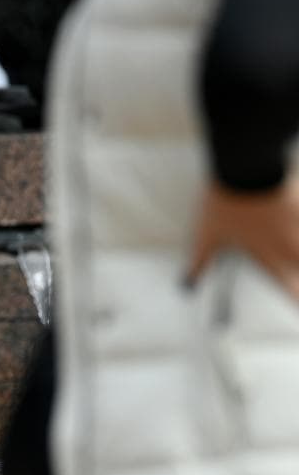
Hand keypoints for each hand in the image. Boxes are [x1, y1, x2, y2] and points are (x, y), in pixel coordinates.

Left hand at [188, 180, 298, 301]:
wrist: (245, 165)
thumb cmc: (226, 203)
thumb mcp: (207, 236)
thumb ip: (200, 262)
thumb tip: (186, 283)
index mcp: (268, 256)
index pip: (290, 289)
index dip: (295, 300)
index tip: (296, 309)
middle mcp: (289, 243)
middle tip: (294, 275)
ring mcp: (298, 222)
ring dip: (298, 251)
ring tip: (292, 252)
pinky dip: (297, 217)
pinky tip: (294, 213)